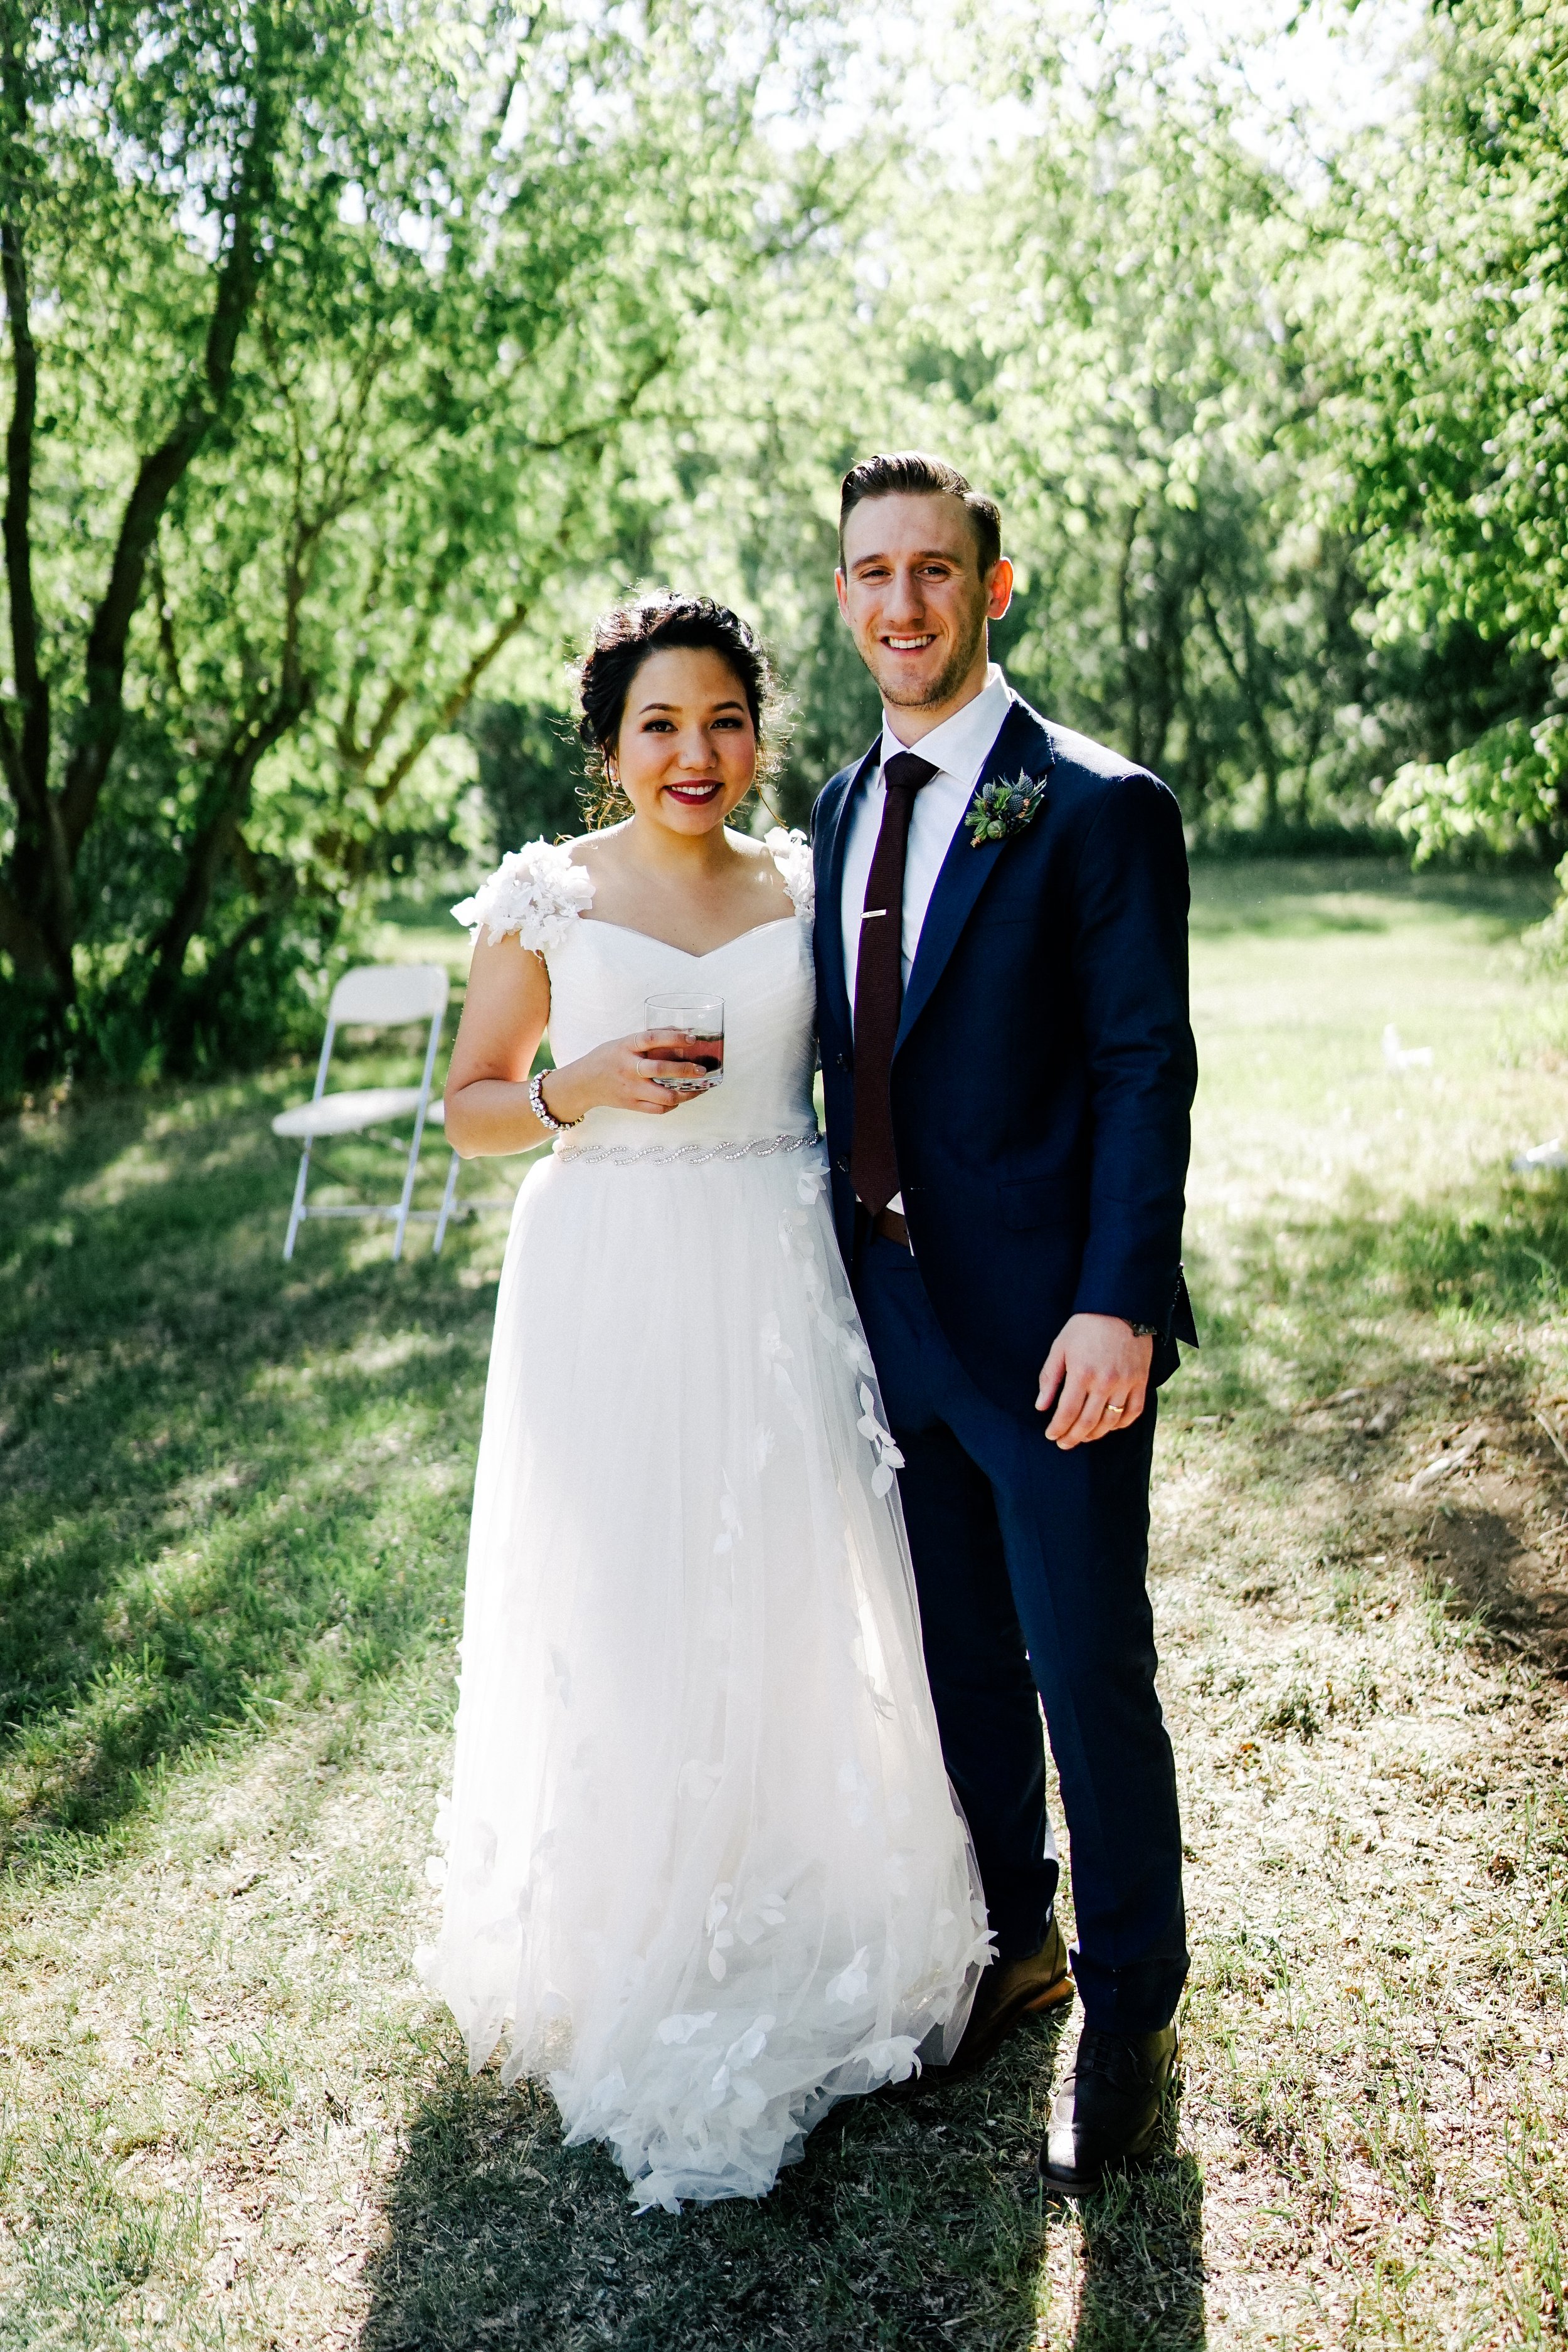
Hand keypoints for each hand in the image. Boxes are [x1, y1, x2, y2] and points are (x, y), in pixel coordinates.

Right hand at [541, 1031, 709, 1121]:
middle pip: (661, 1070)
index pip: (651, 1039)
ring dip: (686, 1093)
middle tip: (702, 1070)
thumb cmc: (607, 1058)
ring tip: (699, 1088)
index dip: (673, 1038)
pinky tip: (680, 1098)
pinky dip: (673, 1105)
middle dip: (686, 1070)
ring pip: (665, 1096)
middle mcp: (628, 1068)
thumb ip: (647, 1039)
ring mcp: (630, 1089)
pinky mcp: (632, 1104)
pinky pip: (658, 1109)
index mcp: (625, 1047)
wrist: (583, 1083)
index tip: (692, 1037)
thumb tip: (680, 1031)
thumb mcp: (623, 1042)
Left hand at [1036, 1314, 1152, 1447]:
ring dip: (1095, 1434)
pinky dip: (1121, 1424)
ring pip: (1110, 1422)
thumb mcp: (1060, 1348)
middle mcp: (1105, 1382)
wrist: (1121, 1307)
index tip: (1051, 1435)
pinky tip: (1109, 1426)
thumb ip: (1050, 1378)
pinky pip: (1133, 1412)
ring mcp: (1126, 1383)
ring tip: (1083, 1437)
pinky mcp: (1141, 1381)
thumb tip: (1041, 1407)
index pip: (1067, 1412)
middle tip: (1063, 1443)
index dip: (1058, 1428)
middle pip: (1087, 1422)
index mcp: (1082, 1373)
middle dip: (1073, 1437)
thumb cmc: (1085, 1327)